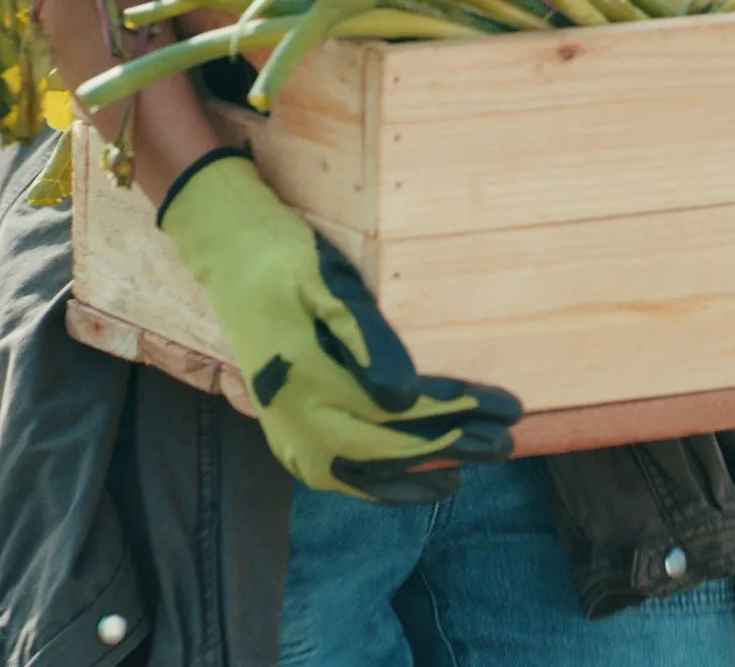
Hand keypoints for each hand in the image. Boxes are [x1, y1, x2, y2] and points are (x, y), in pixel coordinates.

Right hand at [159, 149, 521, 500]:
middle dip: (452, 443)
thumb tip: (405, 396)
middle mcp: (294, 416)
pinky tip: (406, 482)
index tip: (501, 406)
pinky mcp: (282, 427)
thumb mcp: (328, 282)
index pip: (399, 408)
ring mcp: (284, 428)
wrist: (229, 250)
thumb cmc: (285, 255)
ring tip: (468, 473)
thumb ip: (367, 340)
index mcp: (308, 377)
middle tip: (506, 440)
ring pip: (362, 472)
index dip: (454, 409)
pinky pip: (335, 472)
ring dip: (418, 474)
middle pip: (388, 445)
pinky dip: (375, 483)